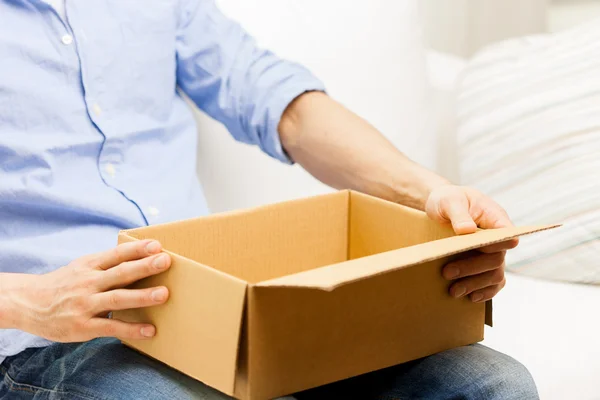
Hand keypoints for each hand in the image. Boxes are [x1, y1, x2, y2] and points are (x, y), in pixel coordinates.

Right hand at [15, 240, 170, 341]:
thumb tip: (141, 256)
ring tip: (164, 294)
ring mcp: (85, 305)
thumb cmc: (64, 284)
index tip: (157, 245)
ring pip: (117, 299)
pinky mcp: (83, 326)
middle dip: (144, 266)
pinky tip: (150, 330)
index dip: (137, 249)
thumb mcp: (82, 268)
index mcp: (89, 266)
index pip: (116, 254)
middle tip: (165, 261)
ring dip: (142, 296)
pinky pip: (111, 328)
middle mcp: (88, 283)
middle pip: (120, 273)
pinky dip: (131, 329)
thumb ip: (107, 264)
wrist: (28, 304)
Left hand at [425, 185, 517, 302]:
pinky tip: (471, 297)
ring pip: (495, 274)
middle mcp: (498, 238)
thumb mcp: (449, 200)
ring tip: (454, 291)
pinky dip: (485, 292)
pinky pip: (494, 282)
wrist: (440, 208)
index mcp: (495, 218)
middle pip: (496, 258)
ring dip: (476, 284)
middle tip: (447, 273)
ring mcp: (493, 253)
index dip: (500, 244)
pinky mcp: (484, 265)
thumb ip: (458, 213)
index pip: (506, 234)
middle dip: (472, 268)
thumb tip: (467, 230)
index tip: (484, 249)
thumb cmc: (447, 200)